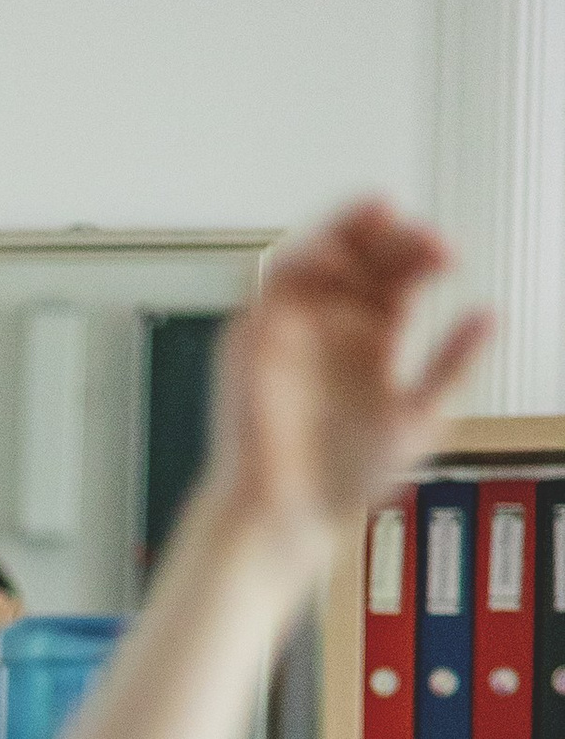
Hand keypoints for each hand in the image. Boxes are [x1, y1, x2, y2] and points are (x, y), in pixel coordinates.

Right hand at [211, 200, 493, 554]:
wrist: (286, 517)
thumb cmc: (341, 480)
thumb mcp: (419, 419)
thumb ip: (452, 365)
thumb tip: (487, 315)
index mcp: (372, 338)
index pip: (398, 273)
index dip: (422, 255)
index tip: (448, 259)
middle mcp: (333, 326)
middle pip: (361, 254)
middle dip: (390, 236)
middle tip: (419, 239)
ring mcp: (292, 328)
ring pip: (314, 256)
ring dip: (344, 232)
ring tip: (378, 220)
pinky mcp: (251, 339)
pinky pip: (268, 285)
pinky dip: (296, 263)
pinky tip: (330, 258)